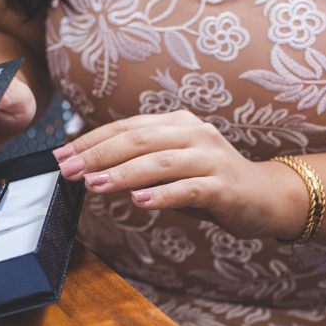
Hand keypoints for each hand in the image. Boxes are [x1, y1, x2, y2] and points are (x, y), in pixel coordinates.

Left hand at [51, 110, 307, 239]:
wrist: (263, 197)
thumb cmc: (209, 183)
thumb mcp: (172, 169)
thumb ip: (140, 164)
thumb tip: (92, 171)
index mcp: (178, 124)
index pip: (127, 127)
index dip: (92, 140)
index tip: (62, 156)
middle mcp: (194, 134)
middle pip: (139, 139)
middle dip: (99, 154)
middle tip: (69, 171)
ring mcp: (210, 159)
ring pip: (159, 162)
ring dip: (123, 173)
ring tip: (94, 184)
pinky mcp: (223, 186)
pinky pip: (187, 189)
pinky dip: (161, 195)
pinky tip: (139, 202)